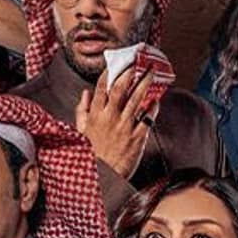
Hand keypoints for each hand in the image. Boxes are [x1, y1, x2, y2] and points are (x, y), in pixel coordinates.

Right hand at [74, 58, 157, 179]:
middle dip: (130, 73)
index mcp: (95, 116)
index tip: (117, 63)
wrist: (101, 176)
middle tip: (139, 61)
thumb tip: (86, 93)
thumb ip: (82, 111)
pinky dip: (153, 107)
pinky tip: (157, 99)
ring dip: (145, 83)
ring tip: (152, 72)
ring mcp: (124, 127)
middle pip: (121, 89)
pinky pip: (148, 118)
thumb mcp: (80, 131)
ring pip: (137, 99)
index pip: (102, 88)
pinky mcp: (137, 137)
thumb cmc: (90, 154)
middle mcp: (110, 118)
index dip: (110, 73)